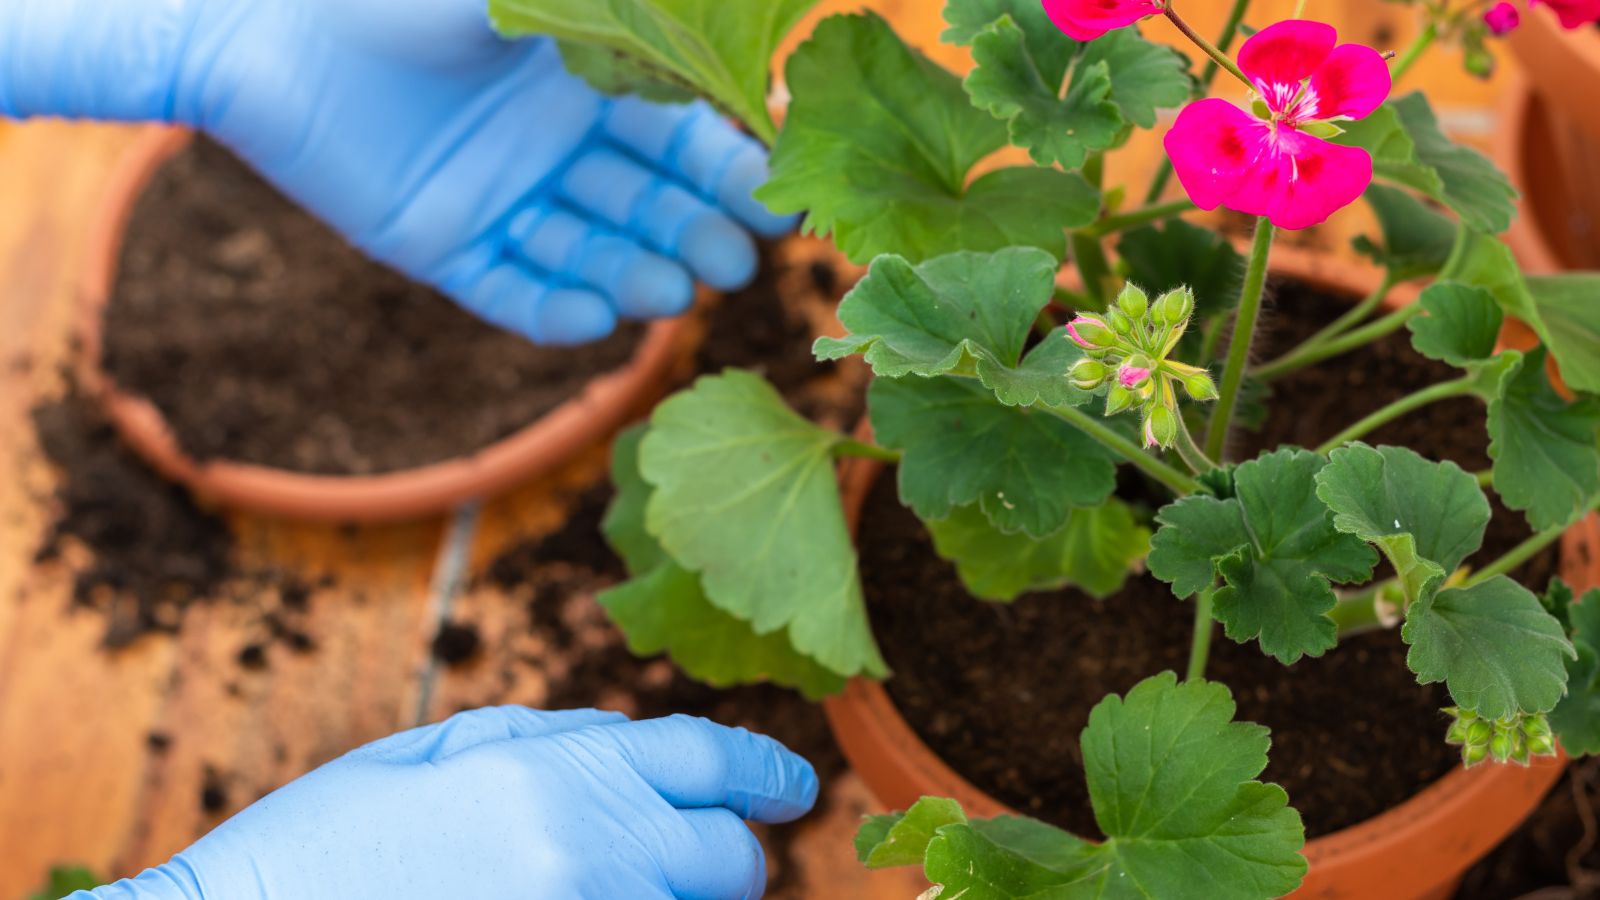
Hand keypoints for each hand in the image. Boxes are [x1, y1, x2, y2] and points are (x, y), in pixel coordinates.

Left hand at [2, 0, 792, 344]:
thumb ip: (611, 15)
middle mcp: (558, 145)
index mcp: (589, 81)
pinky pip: (511, 291)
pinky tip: (594, 318)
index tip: (779, 199)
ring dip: (635, 275)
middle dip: (696, 231)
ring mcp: (507, 200)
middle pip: (650, 202)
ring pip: (591, 250)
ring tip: (671, 294)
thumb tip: (709, 16)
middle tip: (736, 262)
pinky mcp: (448, 247)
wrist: (258, 25)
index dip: (733, 168)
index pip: (684, 134)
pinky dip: (551, 309)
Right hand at [80, 708, 817, 899]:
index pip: (712, 761)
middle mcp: (590, 852)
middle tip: (705, 861)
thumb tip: (629, 736)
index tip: (795, 789)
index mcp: (561, 773)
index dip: (768, 773)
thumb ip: (544, 739)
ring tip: (617, 885)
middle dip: (729, 861)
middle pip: (730, 863)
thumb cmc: (321, 844)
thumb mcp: (429, 755)